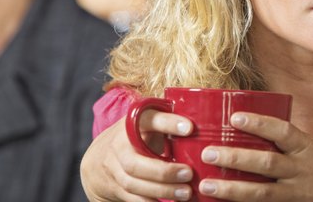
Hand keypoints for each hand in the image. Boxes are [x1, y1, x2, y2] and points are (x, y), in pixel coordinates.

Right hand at [80, 112, 194, 200]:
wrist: (100, 156)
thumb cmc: (139, 136)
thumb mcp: (151, 123)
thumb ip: (171, 121)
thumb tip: (212, 123)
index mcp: (133, 122)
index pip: (149, 119)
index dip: (168, 123)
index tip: (190, 128)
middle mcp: (119, 144)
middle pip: (136, 162)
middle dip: (164, 171)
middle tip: (189, 174)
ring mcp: (113, 167)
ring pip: (133, 183)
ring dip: (161, 190)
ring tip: (186, 193)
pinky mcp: (114, 187)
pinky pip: (132, 199)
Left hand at [196, 112, 312, 201]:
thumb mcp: (309, 149)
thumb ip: (283, 141)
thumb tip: (241, 123)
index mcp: (306, 147)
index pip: (284, 131)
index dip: (260, 124)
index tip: (235, 117)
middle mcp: (302, 169)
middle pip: (268, 163)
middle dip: (237, 158)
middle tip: (209, 152)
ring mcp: (296, 192)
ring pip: (262, 192)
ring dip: (232, 188)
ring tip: (207, 185)